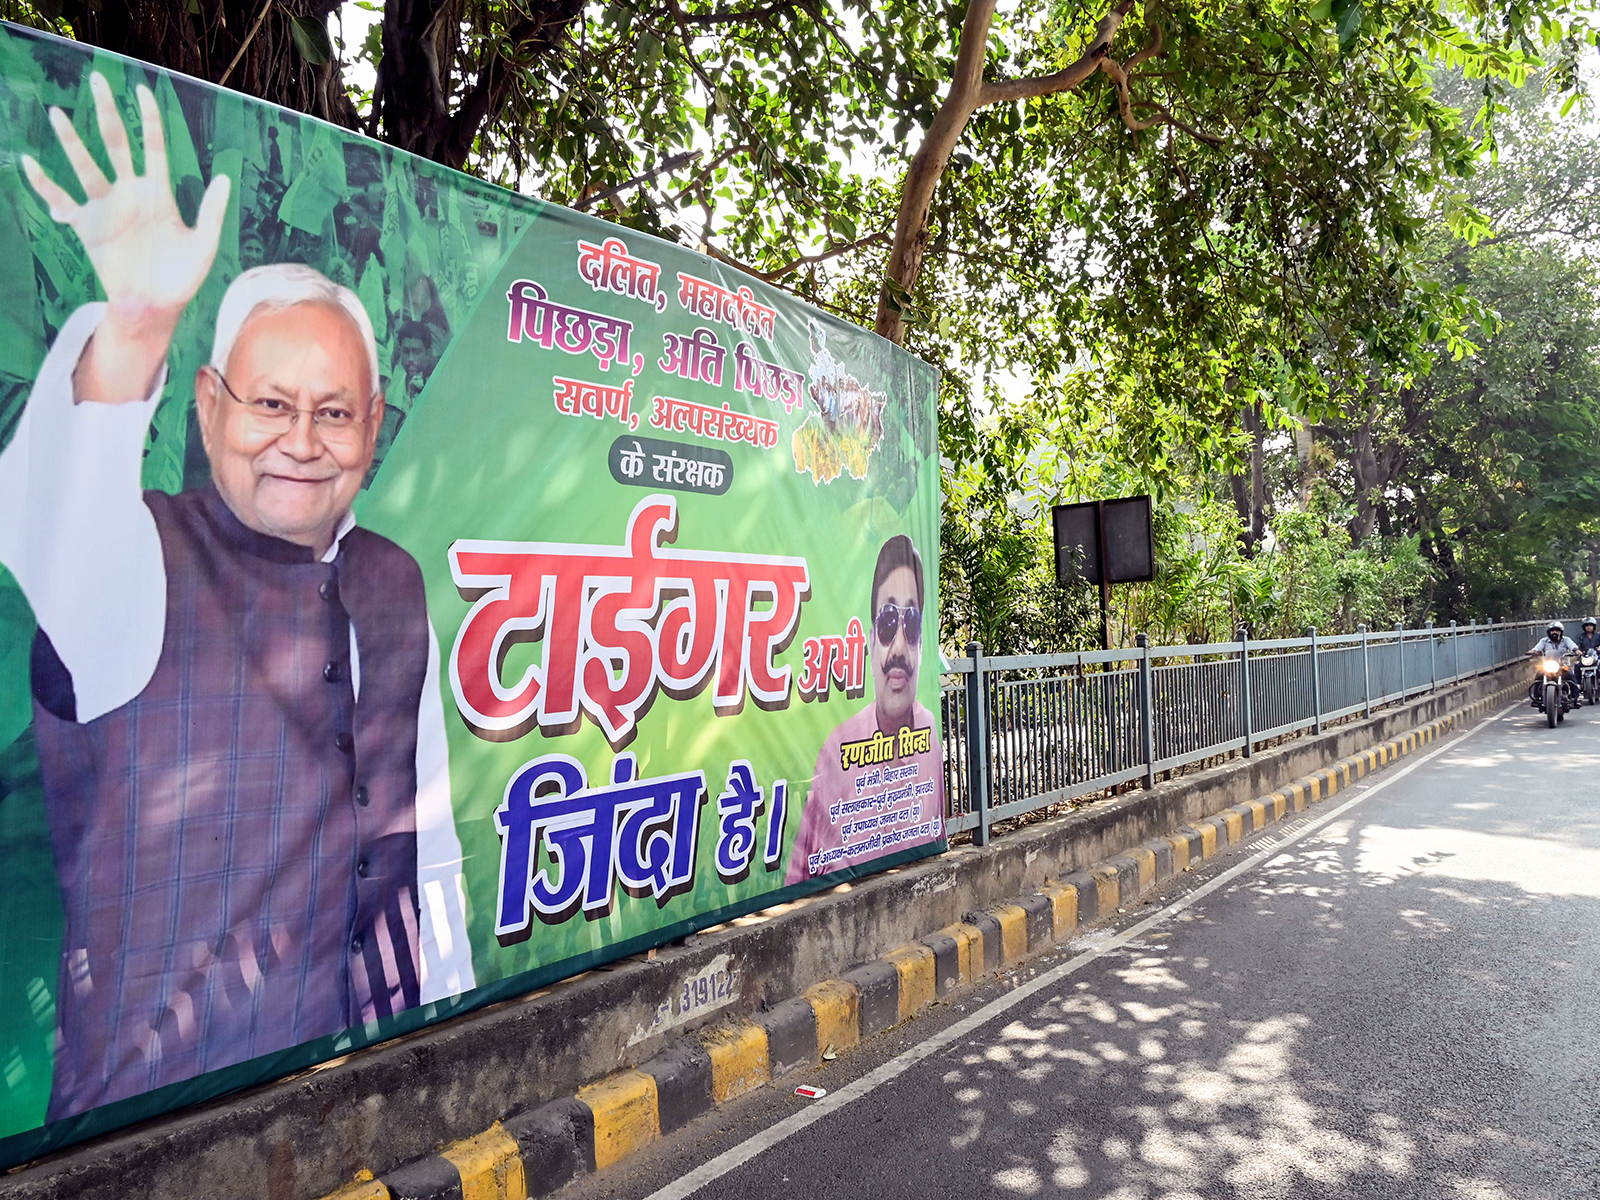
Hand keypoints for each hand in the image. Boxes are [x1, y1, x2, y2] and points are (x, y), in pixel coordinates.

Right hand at [21, 72, 229, 402]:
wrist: (155, 307)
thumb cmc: (182, 278)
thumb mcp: (204, 245)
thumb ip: (211, 212)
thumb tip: (223, 178)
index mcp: (160, 193)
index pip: (154, 146)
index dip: (149, 119)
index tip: (143, 90)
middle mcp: (131, 193)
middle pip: (117, 144)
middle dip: (108, 112)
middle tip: (97, 80)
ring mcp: (107, 208)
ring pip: (86, 166)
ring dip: (71, 142)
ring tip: (56, 114)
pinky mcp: (88, 227)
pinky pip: (61, 201)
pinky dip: (45, 185)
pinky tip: (30, 165)